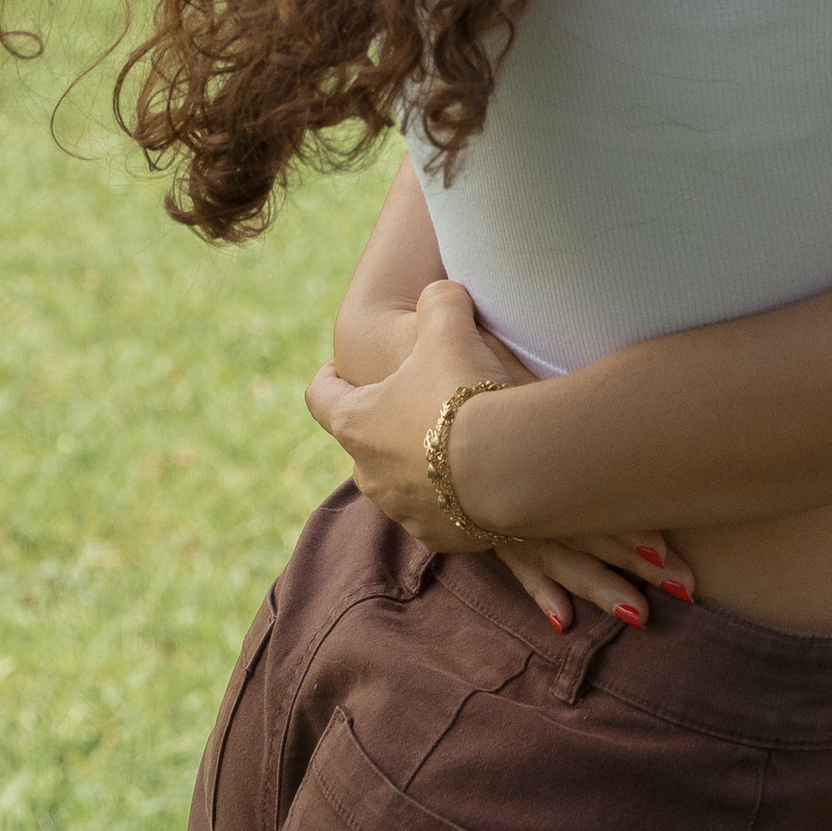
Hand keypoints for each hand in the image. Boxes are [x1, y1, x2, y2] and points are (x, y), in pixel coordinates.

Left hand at [305, 281, 693, 633]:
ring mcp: (405, 512)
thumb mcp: (450, 326)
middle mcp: (370, 474)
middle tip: (414, 403)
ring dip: (421, 465)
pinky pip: (444, 514)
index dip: (326, 379)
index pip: (320, 397)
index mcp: (357, 423)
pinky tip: (485, 479)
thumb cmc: (465, 392)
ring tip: (457, 444)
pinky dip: (457, 497)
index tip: (332, 369)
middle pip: (363, 444)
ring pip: (403, 484)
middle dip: (384, 424)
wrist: (510, 466)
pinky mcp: (445, 538)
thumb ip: (438, 301)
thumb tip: (439, 293)